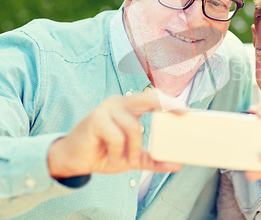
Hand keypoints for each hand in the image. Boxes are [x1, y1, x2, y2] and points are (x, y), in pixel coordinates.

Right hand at [48, 89, 183, 177]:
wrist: (74, 161)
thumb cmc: (104, 153)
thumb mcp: (133, 157)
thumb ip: (153, 159)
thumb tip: (177, 164)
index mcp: (129, 107)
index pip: (152, 98)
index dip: (169, 101)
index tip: (186, 110)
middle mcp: (119, 103)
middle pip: (148, 97)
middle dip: (167, 104)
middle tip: (182, 114)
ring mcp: (106, 109)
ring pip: (134, 127)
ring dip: (133, 149)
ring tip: (127, 159)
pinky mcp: (95, 120)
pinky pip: (117, 137)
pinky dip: (118, 153)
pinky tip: (112, 157)